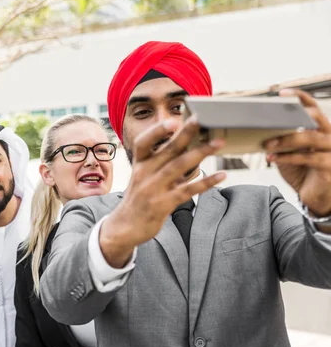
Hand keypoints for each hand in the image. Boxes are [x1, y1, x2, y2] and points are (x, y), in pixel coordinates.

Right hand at [100, 116, 226, 267]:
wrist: (125, 226)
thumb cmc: (139, 197)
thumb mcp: (142, 175)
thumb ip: (159, 161)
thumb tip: (184, 143)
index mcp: (139, 164)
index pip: (143, 143)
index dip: (157, 131)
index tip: (173, 121)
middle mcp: (144, 174)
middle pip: (167, 150)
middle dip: (186, 134)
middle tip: (202, 120)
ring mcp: (154, 189)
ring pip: (179, 166)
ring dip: (200, 153)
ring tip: (218, 143)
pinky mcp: (163, 204)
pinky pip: (188, 190)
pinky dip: (206, 182)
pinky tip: (221, 175)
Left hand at [265, 89, 330, 216]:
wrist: (314, 196)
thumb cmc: (301, 171)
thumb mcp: (289, 152)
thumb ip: (282, 139)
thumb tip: (259, 129)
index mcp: (321, 129)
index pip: (313, 107)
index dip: (300, 97)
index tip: (282, 93)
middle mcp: (330, 136)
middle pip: (314, 118)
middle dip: (290, 119)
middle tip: (268, 124)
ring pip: (310, 137)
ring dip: (285, 140)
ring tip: (267, 145)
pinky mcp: (330, 166)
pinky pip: (308, 157)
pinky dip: (287, 157)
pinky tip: (273, 159)